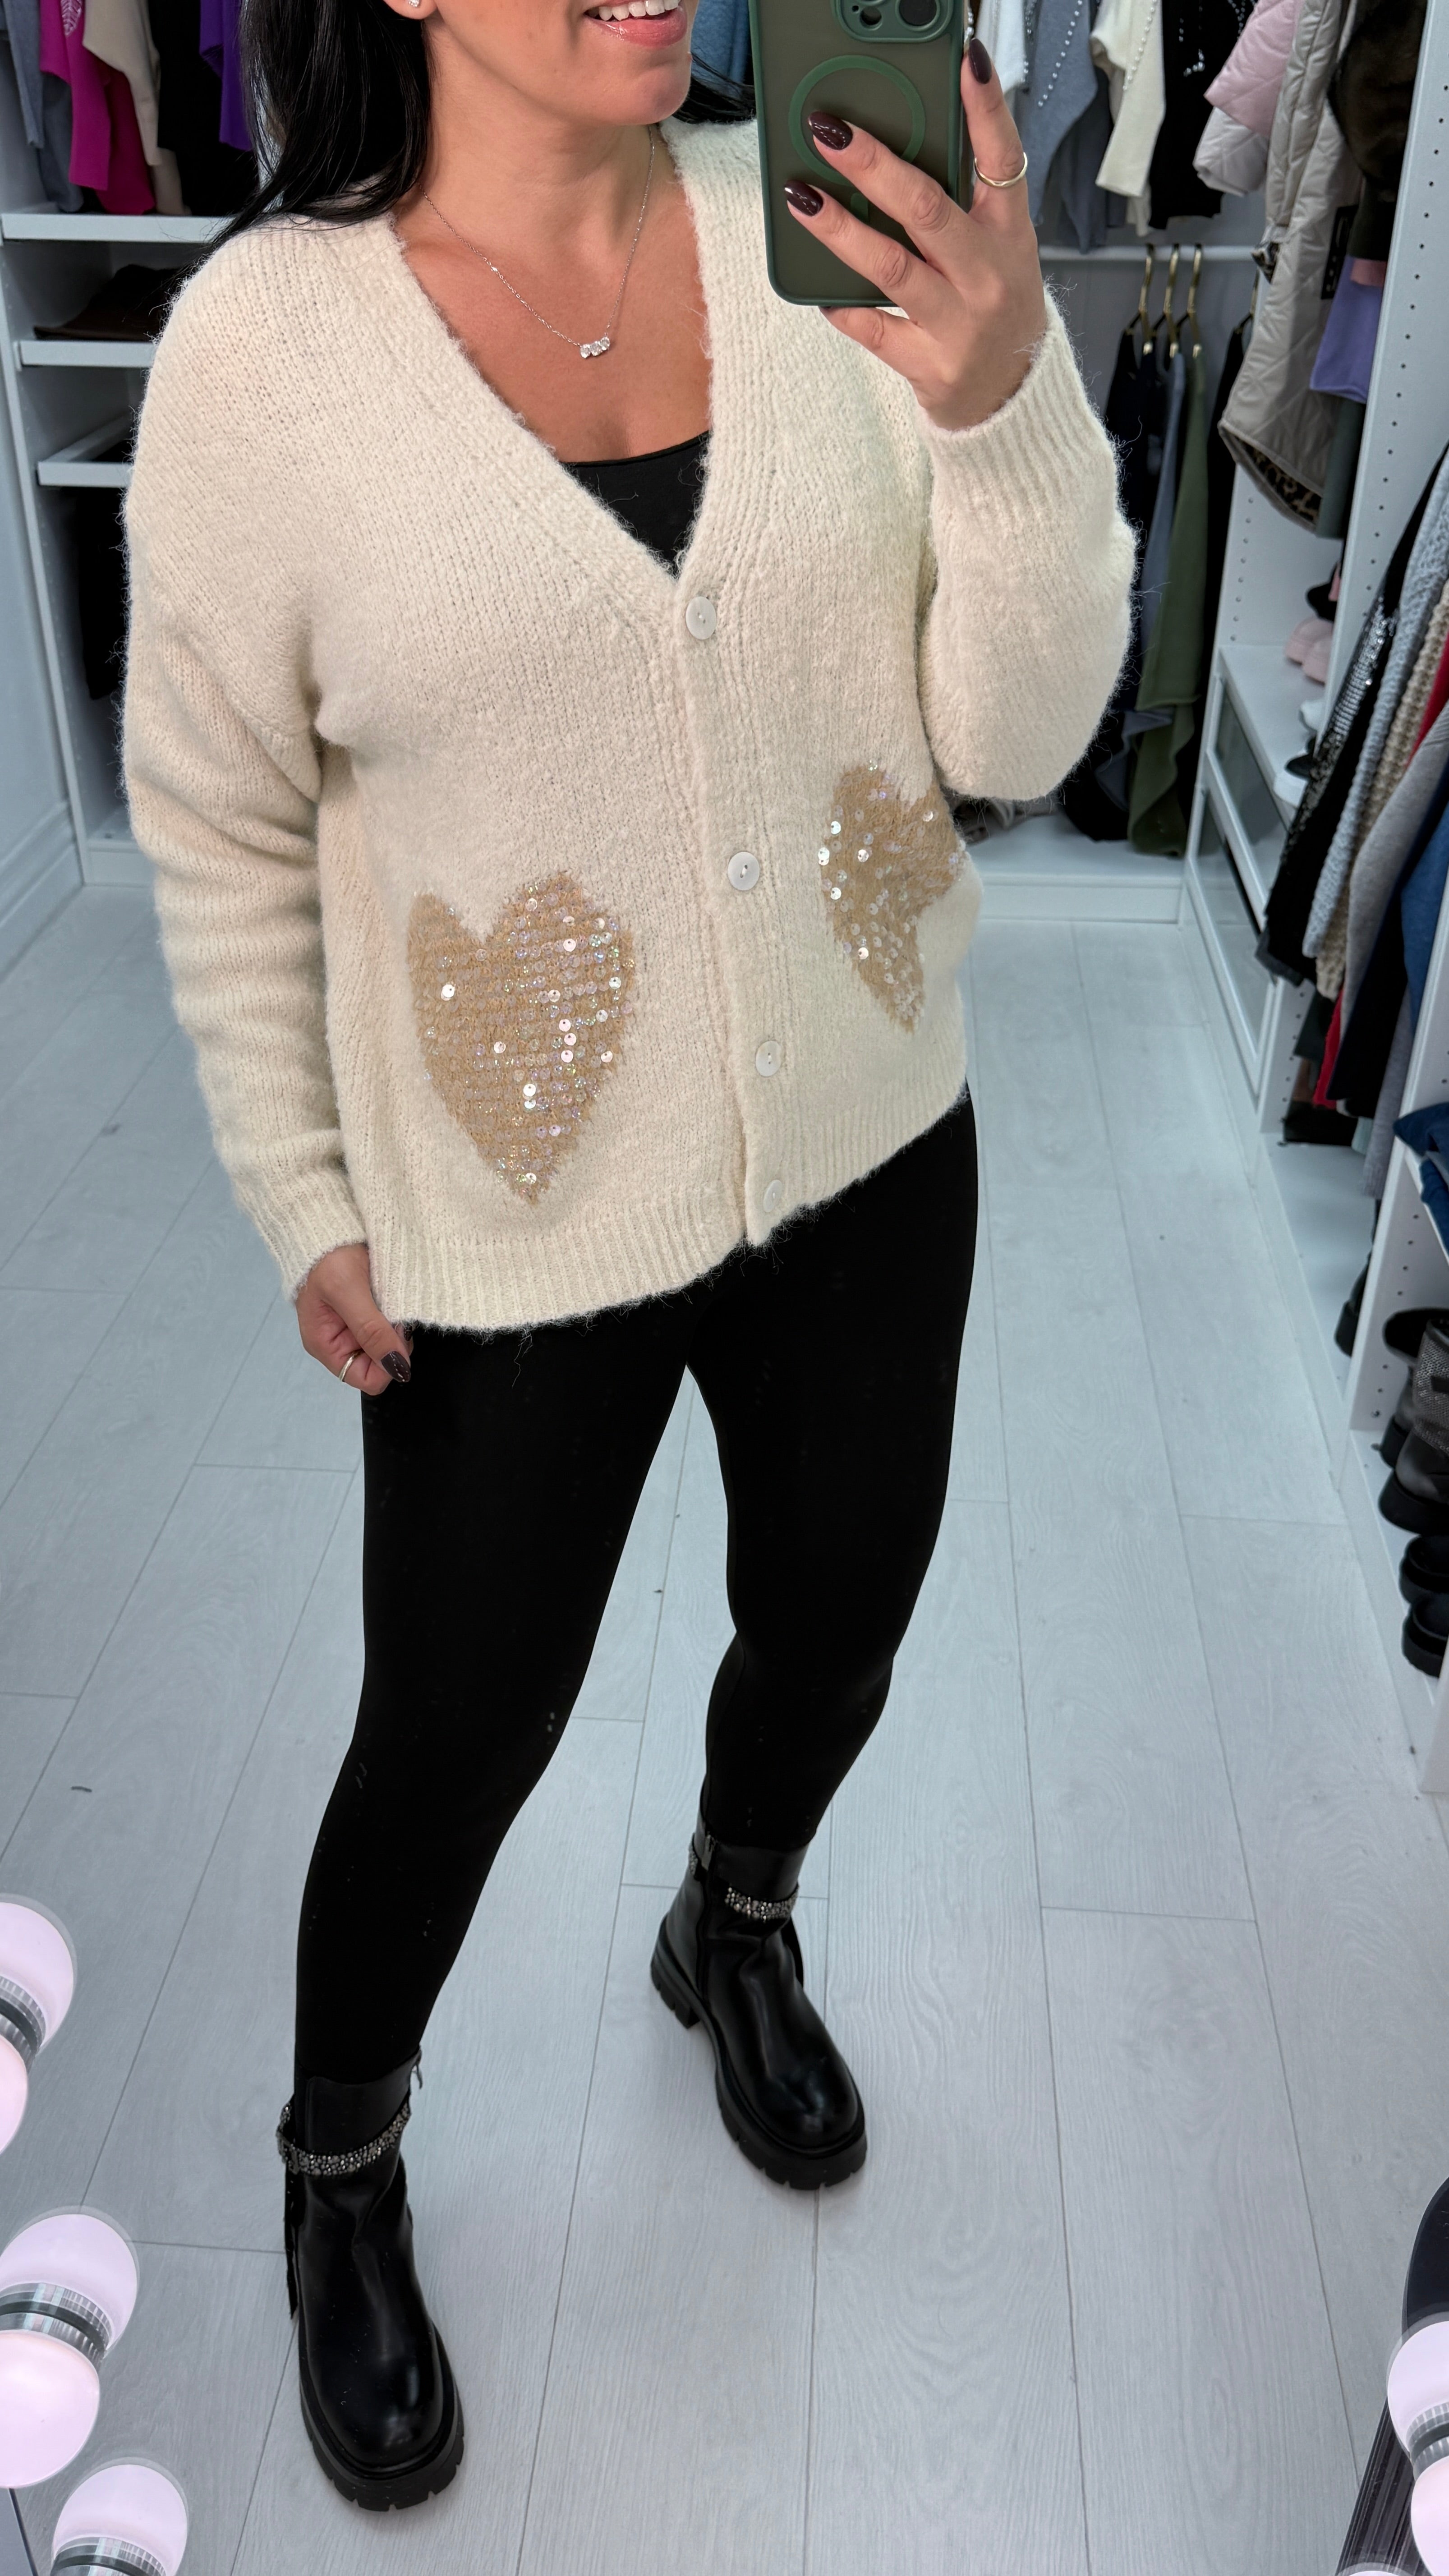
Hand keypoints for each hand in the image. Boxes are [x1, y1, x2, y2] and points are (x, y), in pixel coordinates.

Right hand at [297, 1243, 412, 1396]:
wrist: (329, 1220)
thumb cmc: (327, 1253)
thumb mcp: (348, 1291)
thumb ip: (371, 1331)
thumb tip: (396, 1367)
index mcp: (325, 1344)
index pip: (367, 1380)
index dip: (388, 1364)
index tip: (395, 1335)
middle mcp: (341, 1341)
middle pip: (382, 1364)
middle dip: (394, 1342)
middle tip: (392, 1312)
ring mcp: (356, 1327)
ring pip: (390, 1345)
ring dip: (397, 1326)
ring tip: (390, 1298)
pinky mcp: (370, 1311)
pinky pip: (391, 1325)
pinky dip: (398, 1313)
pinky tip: (392, 1295)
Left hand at [784, 38, 1046, 431]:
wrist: (1013, 397)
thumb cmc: (995, 307)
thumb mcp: (998, 247)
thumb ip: (962, 201)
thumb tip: (904, 144)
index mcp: (1008, 232)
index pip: (1003, 158)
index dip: (986, 108)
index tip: (964, 62)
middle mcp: (986, 273)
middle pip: (926, 208)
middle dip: (873, 164)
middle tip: (829, 130)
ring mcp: (958, 321)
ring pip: (891, 267)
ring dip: (840, 229)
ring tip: (802, 198)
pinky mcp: (929, 364)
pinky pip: (874, 330)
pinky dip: (843, 308)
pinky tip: (817, 290)